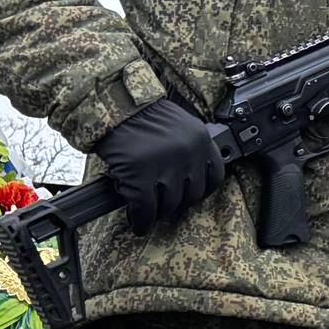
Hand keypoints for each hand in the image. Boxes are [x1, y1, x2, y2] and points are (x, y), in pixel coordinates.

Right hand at [96, 98, 227, 235]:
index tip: (190, 196)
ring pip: (169, 204)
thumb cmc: (143, 117)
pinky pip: (145, 207)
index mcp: (201, 140)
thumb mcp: (179, 127)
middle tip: (163, 205)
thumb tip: (190, 180)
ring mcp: (164, 164)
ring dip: (157, 213)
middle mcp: (188, 153)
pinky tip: (138, 222)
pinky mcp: (139, 174)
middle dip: (176, 204)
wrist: (114, 106)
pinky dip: (141, 219)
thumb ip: (189, 150)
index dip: (201, 191)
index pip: (215, 177)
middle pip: (191, 195)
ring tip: (148, 212)